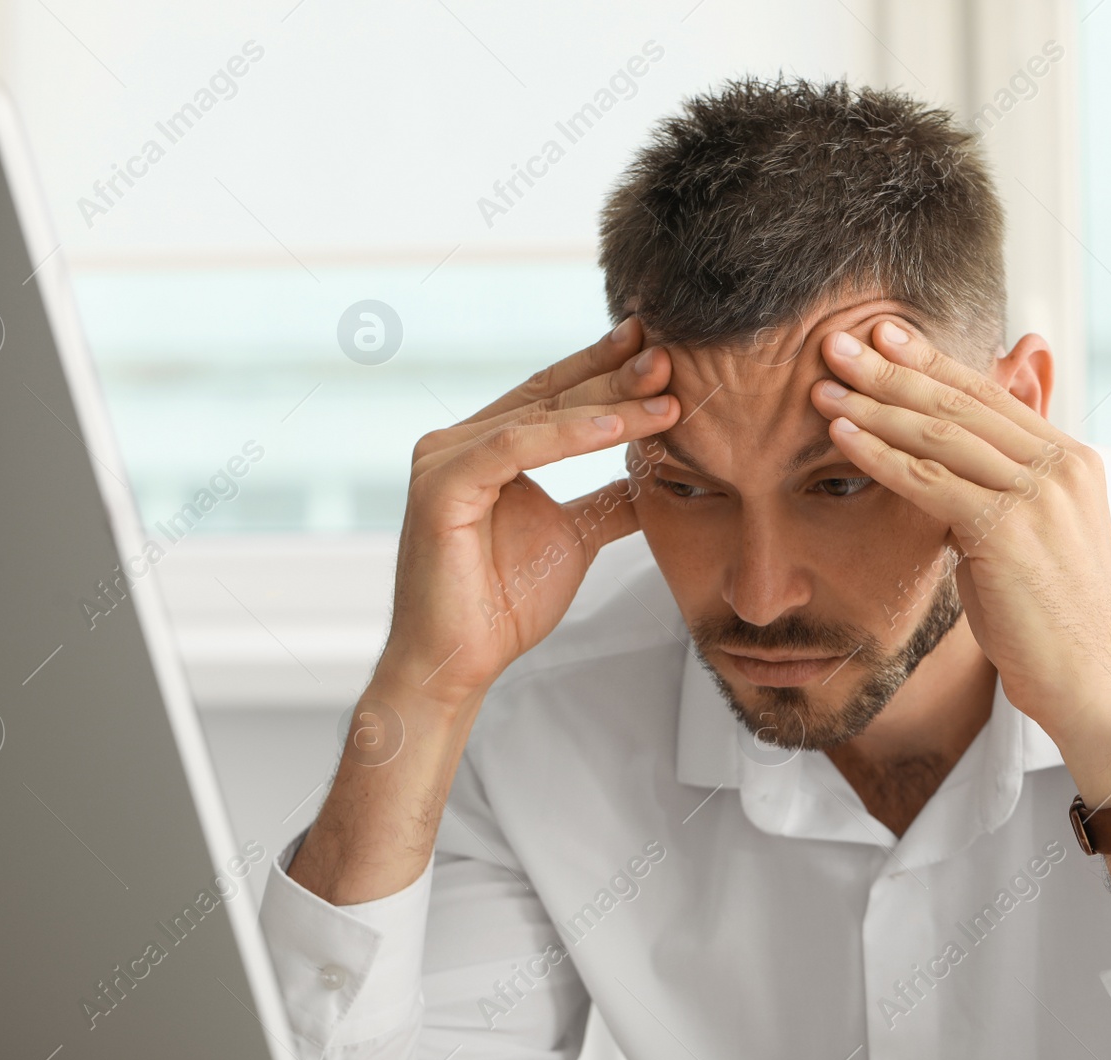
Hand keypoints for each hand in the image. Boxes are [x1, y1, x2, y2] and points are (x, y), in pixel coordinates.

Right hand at [376, 316, 679, 713]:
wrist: (462, 660)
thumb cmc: (504, 603)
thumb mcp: (575, 536)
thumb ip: (607, 500)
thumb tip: (652, 476)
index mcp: (483, 445)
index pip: (552, 393)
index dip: (604, 367)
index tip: (658, 347)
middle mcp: (456, 442)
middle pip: (550, 397)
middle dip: (615, 375)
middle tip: (669, 356)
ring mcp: (443, 459)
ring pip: (539, 417)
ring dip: (606, 402)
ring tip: (662, 394)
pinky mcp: (441, 485)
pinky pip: (515, 446)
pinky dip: (568, 436)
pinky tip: (617, 426)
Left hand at [808, 320, 1110, 765]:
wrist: (1085, 681)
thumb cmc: (1045, 616)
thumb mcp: (1024, 535)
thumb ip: (994, 486)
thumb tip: (943, 456)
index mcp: (1070, 459)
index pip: (989, 394)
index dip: (932, 361)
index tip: (885, 336)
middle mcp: (1061, 465)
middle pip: (961, 402)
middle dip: (891, 370)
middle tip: (837, 342)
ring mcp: (1039, 493)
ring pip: (941, 434)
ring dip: (874, 406)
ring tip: (824, 387)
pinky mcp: (1008, 527)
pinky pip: (929, 479)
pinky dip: (879, 455)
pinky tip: (840, 437)